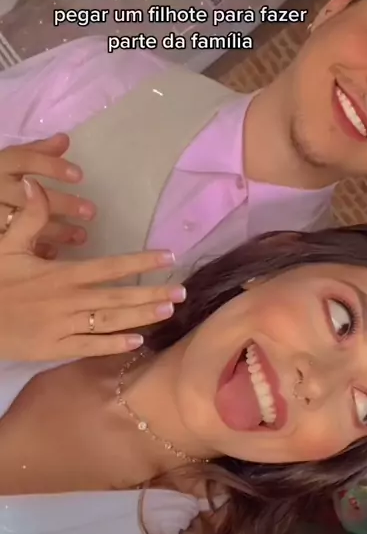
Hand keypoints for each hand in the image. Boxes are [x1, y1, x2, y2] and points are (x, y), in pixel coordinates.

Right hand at [0, 133, 95, 256]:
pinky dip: (34, 249)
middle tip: (90, 211)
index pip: (24, 160)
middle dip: (62, 205)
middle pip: (29, 196)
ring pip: (24, 224)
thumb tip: (64, 140)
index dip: (52, 167)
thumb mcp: (8, 162)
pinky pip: (14, 245)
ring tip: (82, 236)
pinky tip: (55, 253)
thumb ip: (35, 152)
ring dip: (55, 231)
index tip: (79, 175)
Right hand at [0, 177, 184, 360]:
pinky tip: (138, 341)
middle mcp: (70, 301)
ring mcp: (65, 327)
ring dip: (142, 317)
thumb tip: (36, 185)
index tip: (168, 256)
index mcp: (62, 274)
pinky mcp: (56, 348)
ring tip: (169, 311)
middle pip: (119, 297)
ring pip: (111, 322)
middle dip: (153, 293)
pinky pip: (90, 347)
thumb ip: (29, 218)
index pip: (111, 266)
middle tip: (182, 292)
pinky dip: (114, 346)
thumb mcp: (6, 245)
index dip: (141, 261)